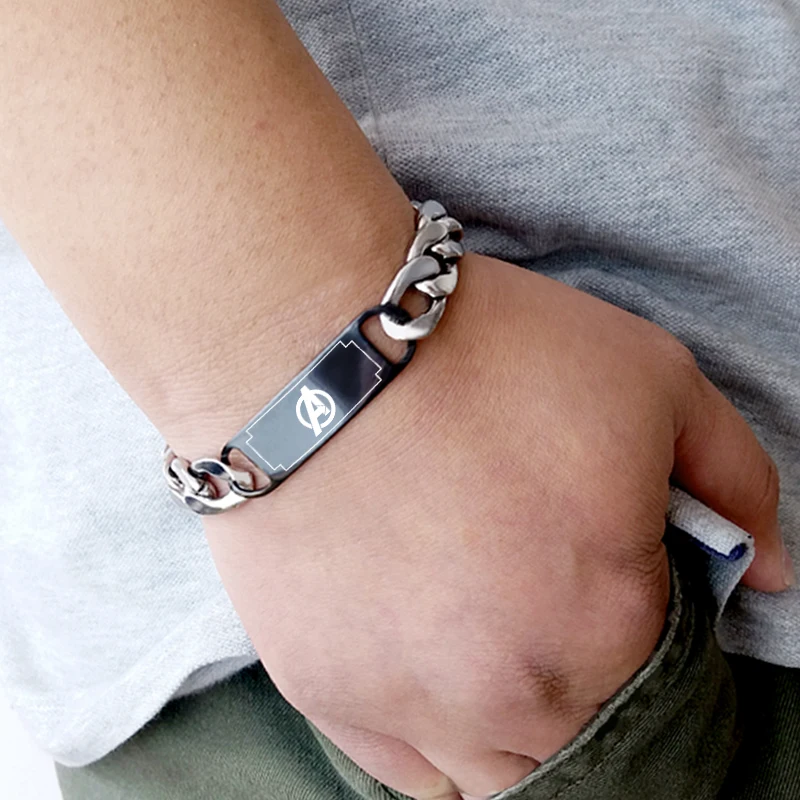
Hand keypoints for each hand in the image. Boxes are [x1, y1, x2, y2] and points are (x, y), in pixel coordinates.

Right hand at [203, 253, 785, 799]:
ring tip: (485, 635)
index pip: (665, 676)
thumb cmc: (485, 355)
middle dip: (580, 673)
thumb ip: (738, 481)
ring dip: (508, 723)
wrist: (314, 349)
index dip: (645, 618)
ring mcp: (405, 704)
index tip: (608, 570)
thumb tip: (772, 575)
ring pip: (493, 774)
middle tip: (539, 591)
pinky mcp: (323, 688)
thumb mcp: (651, 380)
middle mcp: (506, 695)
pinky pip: (403, 767)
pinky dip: (432, 736)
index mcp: (604, 628)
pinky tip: (432, 670)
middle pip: (580, 735)